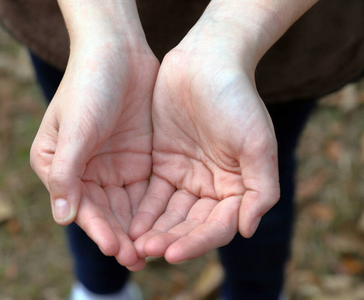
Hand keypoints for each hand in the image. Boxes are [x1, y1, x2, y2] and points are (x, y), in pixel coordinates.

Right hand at [30, 1, 158, 268]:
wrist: (117, 52)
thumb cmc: (88, 85)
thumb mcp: (75, 127)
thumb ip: (67, 172)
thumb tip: (63, 218)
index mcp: (59, 166)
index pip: (80, 205)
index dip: (97, 228)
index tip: (115, 247)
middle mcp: (84, 172)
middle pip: (104, 212)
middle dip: (121, 236)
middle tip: (139, 258)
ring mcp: (112, 167)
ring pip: (126, 207)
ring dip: (138, 229)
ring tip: (154, 251)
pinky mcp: (137, 160)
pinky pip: (144, 191)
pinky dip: (152, 210)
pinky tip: (166, 224)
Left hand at [130, 26, 279, 264]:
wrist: (206, 61)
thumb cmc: (237, 99)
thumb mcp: (258, 143)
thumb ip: (260, 189)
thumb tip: (246, 230)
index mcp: (238, 187)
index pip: (218, 226)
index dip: (196, 242)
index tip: (172, 254)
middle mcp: (213, 187)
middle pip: (191, 224)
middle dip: (170, 239)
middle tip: (146, 252)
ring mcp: (187, 176)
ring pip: (170, 214)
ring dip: (154, 230)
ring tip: (134, 245)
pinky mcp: (163, 164)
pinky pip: (152, 194)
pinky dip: (143, 210)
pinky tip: (130, 224)